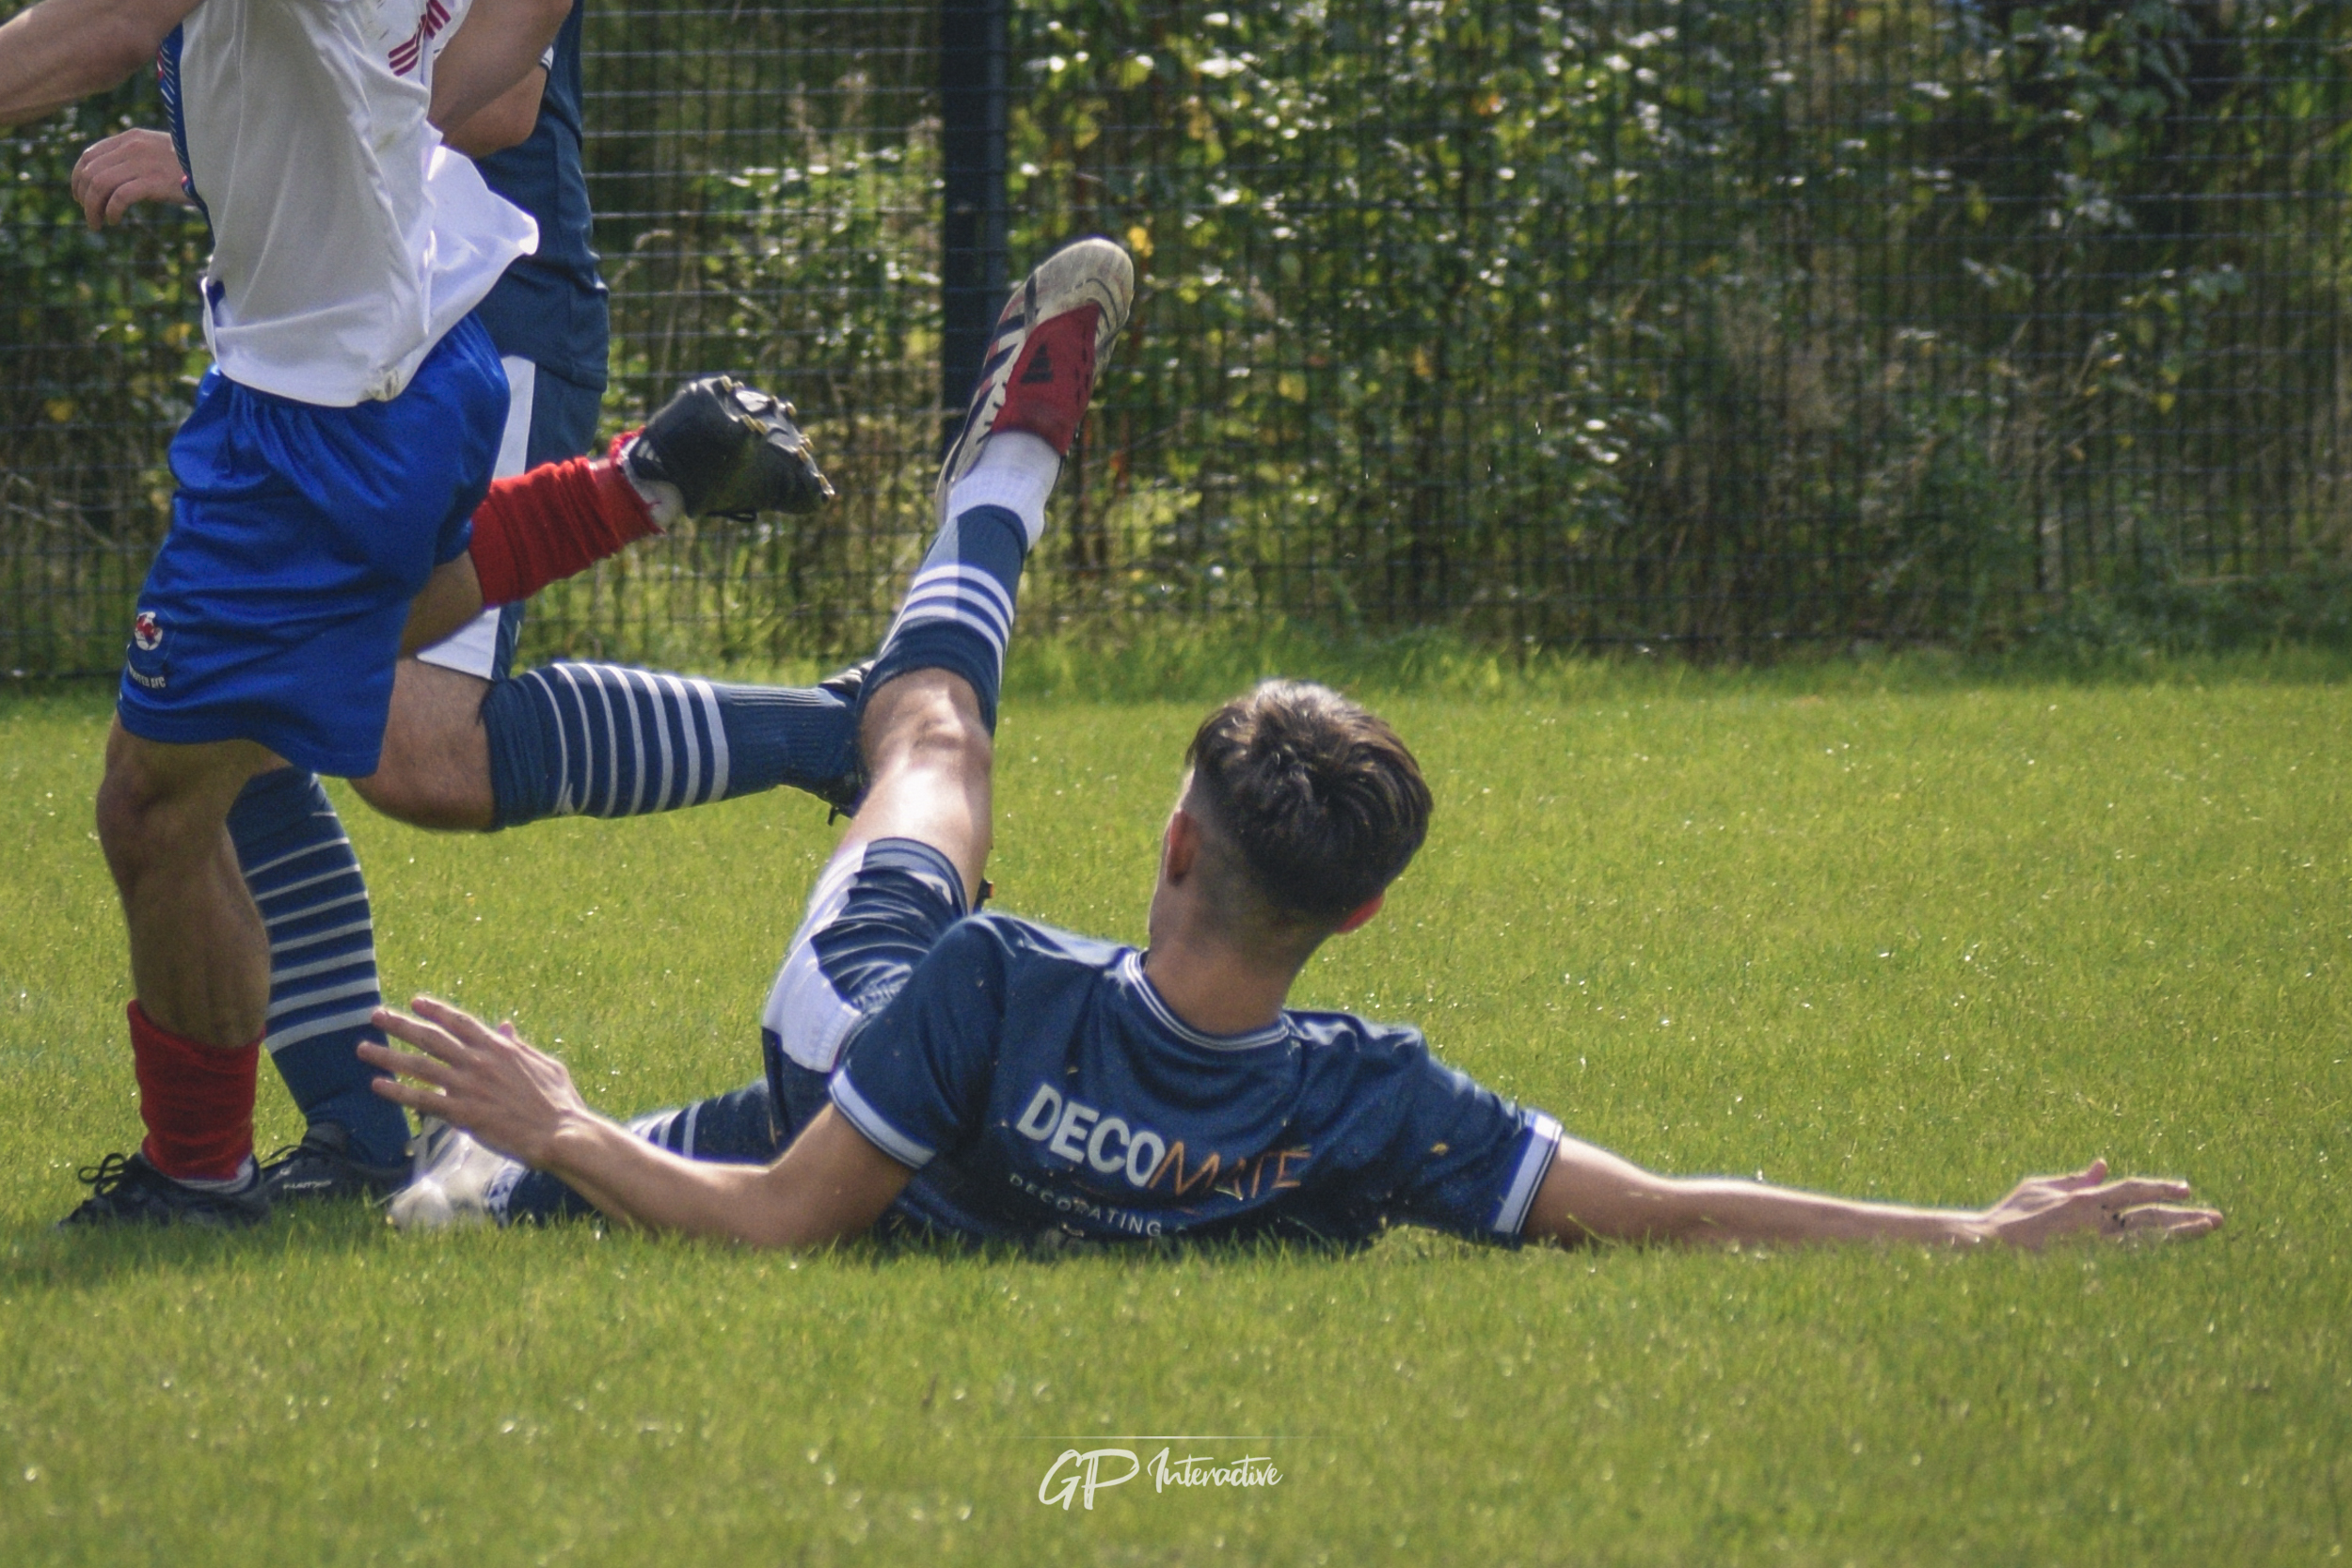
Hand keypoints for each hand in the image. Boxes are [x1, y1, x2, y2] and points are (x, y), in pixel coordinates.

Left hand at [71, 129, 193, 228]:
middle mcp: (132, 147)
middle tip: (89, 215)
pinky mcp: (154, 181)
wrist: (222, 165)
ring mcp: (142, 163)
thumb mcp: (161, 152)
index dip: (78, 177)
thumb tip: (116, 178)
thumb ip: (137, 157)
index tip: (80, 196)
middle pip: (90, 171)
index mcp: (131, 138)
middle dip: (82, 196)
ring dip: (92, 208)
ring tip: (97, 223)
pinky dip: (111, 211)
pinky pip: (119, 197)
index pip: (89, 155)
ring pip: (99, 185)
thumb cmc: (194, 164)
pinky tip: (114, 220)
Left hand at [359, 996, 588, 1167]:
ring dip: (388, 1055)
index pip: (459, 1022)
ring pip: (419, 1066)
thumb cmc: (559, 1101)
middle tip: (375, 1015)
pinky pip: (422, 1100)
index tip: (415, 1002)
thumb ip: (519, 1046)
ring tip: (363, 1048)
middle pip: (430, 1037)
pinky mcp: (462, 1113)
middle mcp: (478, 1062)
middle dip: (400, 1024)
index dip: (435, 1010)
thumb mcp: (543, 1064)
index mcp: (498, 1048)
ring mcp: (468, 1087)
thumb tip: (505, 1027)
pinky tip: (377, 1085)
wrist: (560, 1132)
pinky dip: (398, 1092)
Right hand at [1971, 1160, 2222, 1247]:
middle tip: (2217, 1219)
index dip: (2162, 1188)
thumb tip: (2104, 1165)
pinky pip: (2134, 1261)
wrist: (1995, 1247)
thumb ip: (2078, 1178)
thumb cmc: (2015, 1214)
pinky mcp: (2093, 1268)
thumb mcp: (2043, 1187)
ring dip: (2180, 1237)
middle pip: (2153, 1219)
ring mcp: (2098, 1249)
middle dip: (2186, 1218)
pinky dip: (2156, 1257)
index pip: (2135, 1190)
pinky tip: (2174, 1256)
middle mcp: (2098, 1223)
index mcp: (2086, 1199)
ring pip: (2151, 1242)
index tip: (2187, 1190)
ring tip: (2206, 1232)